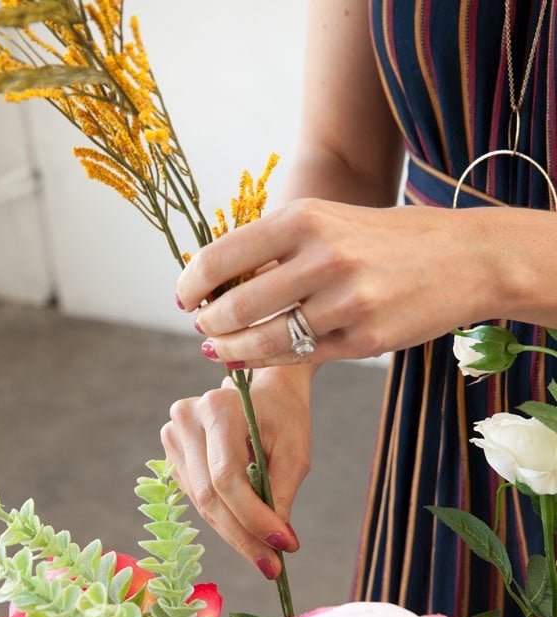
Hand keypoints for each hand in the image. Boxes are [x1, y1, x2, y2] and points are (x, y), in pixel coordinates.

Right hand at [160, 367, 312, 578]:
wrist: (267, 394)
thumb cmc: (285, 418)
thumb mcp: (295, 453)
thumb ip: (282, 495)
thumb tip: (275, 543)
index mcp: (218, 409)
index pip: (227, 478)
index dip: (252, 518)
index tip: (282, 546)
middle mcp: (186, 419)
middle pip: (211, 496)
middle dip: (244, 536)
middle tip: (272, 566)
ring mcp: (173, 435)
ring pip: (202, 503)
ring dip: (234, 534)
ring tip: (265, 555)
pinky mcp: (172, 453)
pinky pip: (197, 498)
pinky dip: (224, 520)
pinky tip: (247, 532)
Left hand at [177, 199, 502, 365]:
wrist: (468, 258)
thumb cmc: (390, 238)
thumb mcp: (332, 220)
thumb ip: (278, 245)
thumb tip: (220, 280)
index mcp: (305, 218)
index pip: (222, 256)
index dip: (191, 283)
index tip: (185, 298)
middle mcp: (322, 258)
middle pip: (236, 306)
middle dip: (209, 324)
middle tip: (203, 330)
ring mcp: (345, 303)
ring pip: (265, 339)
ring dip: (233, 350)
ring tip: (222, 349)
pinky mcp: (364, 340)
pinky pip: (302, 357)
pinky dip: (272, 360)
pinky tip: (256, 358)